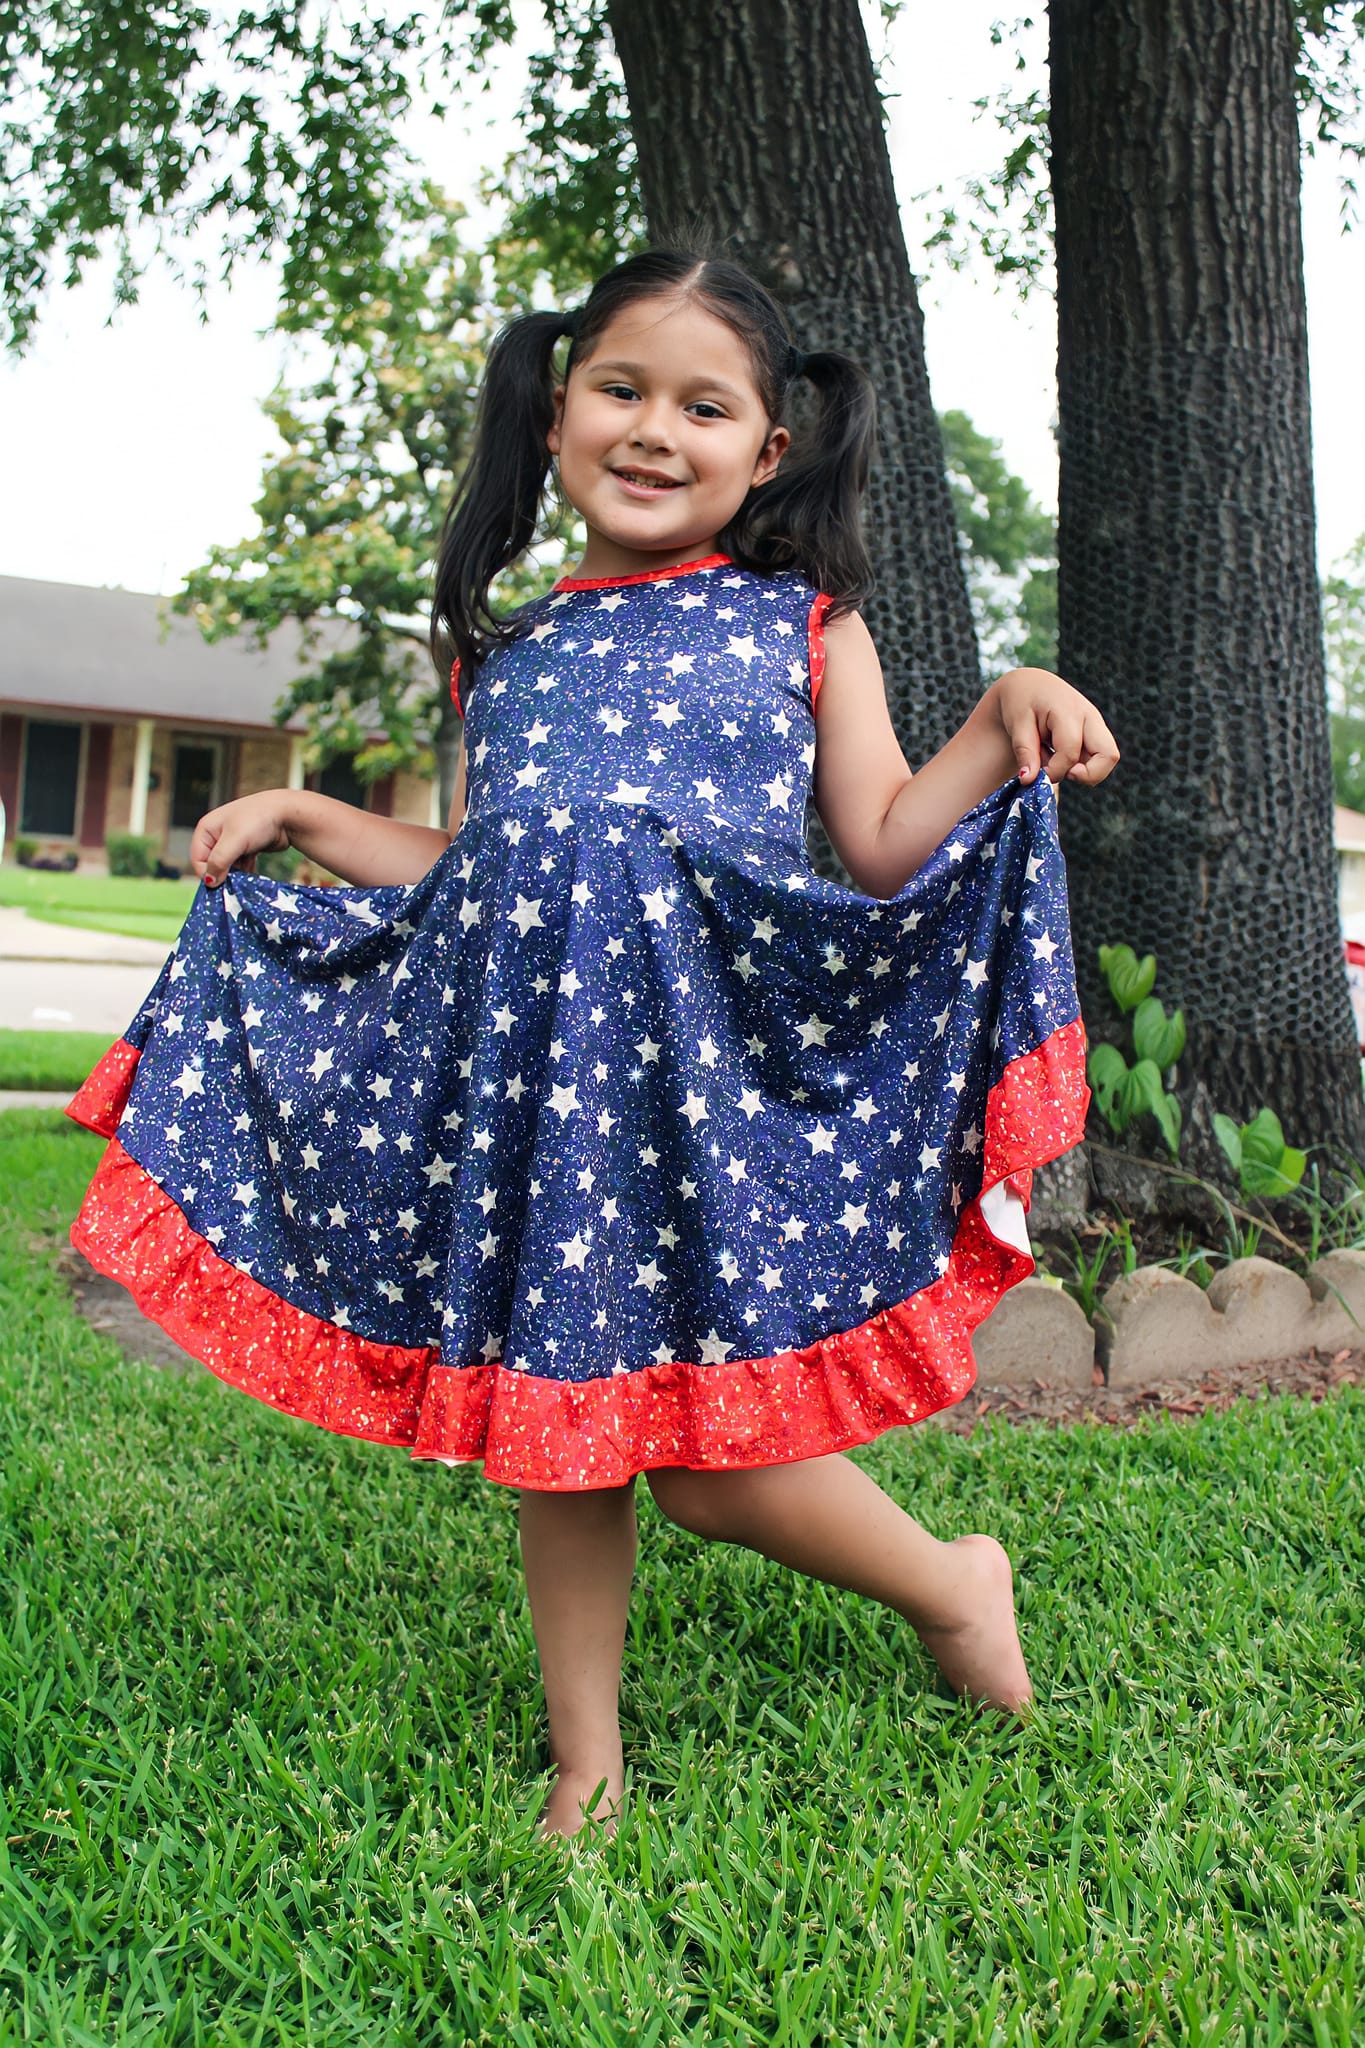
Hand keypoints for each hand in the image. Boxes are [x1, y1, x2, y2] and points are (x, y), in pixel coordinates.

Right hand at [190, 790, 293, 887]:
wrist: (288, 814)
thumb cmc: (258, 820)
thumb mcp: (234, 841)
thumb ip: (219, 861)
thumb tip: (209, 882)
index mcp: (206, 829)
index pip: (198, 859)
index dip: (208, 873)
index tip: (221, 883)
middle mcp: (216, 834)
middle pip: (212, 864)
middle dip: (223, 874)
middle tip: (235, 882)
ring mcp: (232, 841)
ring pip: (227, 866)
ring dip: (235, 874)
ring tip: (246, 874)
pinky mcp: (246, 848)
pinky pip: (240, 865)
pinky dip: (245, 871)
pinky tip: (252, 870)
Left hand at [991, 667, 1119, 786]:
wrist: (1030, 684)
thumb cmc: (1021, 701)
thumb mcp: (1017, 724)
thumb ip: (1025, 752)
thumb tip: (1029, 779)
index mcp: (1068, 711)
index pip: (1070, 754)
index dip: (1054, 771)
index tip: (1035, 775)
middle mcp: (1090, 717)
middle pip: (1108, 756)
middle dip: (1087, 775)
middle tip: (1061, 773)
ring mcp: (1096, 724)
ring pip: (1106, 758)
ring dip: (1083, 770)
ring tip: (1055, 760)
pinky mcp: (1095, 732)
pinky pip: (1098, 757)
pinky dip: (1082, 765)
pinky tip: (1060, 757)